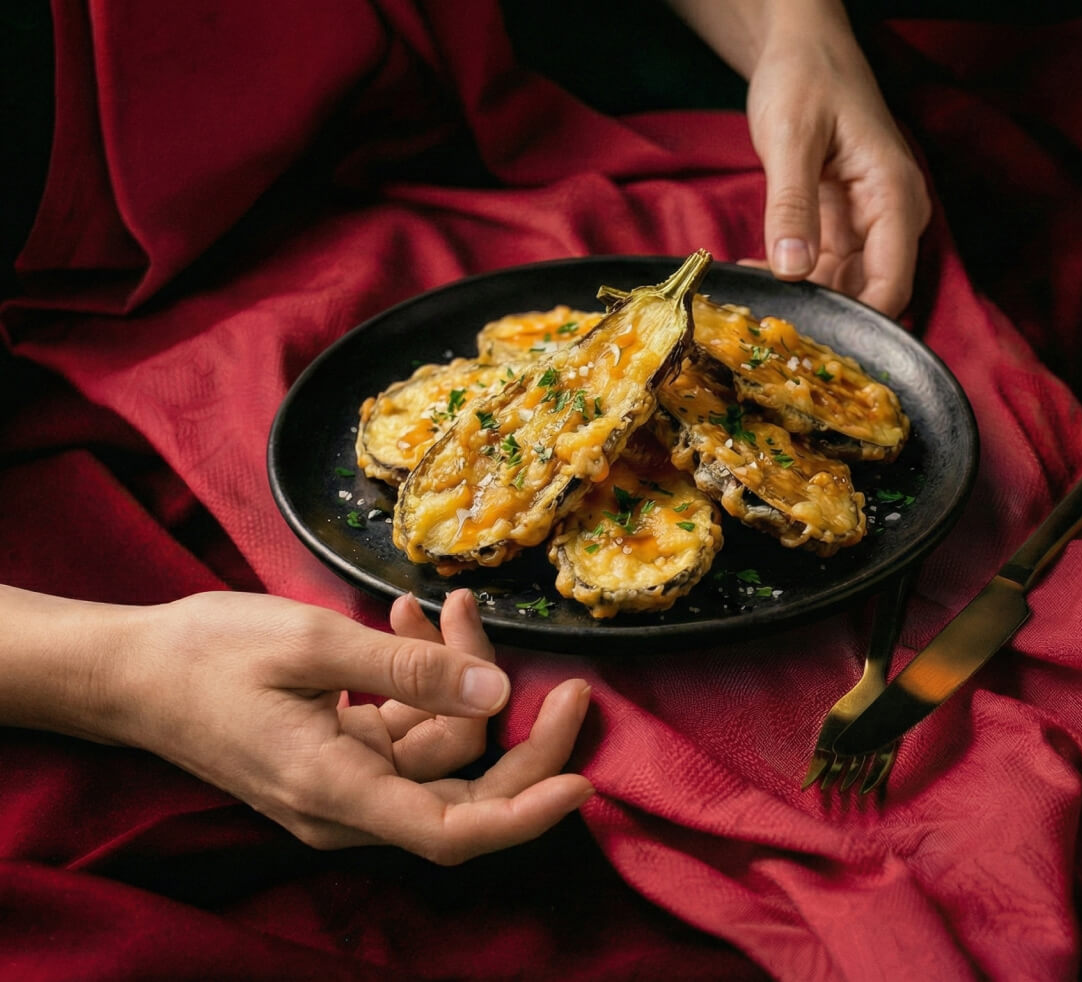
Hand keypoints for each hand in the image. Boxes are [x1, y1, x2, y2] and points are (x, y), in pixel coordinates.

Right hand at [112, 589, 592, 863]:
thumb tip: (494, 695)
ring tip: (444, 605)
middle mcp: (346, 802)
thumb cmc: (206, 655)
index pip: (450, 832)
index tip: (582, 782)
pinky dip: (420, 679)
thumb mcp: (311, 642)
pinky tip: (409, 620)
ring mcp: (345, 782)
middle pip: (464, 792)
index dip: (523, 815)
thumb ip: (407, 670)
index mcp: (335, 789)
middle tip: (570, 681)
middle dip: (520, 735)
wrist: (130, 670)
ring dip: (458, 677)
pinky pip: (408, 728)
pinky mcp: (344, 756)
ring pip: (440, 747)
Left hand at [668, 0, 930, 316]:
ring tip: (755, 299)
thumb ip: (792, 205)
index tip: (807, 339)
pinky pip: (826, 267)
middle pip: (870, 294)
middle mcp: (892, 217)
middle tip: (768, 325)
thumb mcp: (791, 137)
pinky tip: (758, 274)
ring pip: (846, 286)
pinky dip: (796, 277)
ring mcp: (870, 222)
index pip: (891, 286)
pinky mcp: (845, 223)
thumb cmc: (804, 77)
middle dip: (823, 314)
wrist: (802, 47)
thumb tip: (792, 270)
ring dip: (805, 298)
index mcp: (894, 197)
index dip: (856, 323)